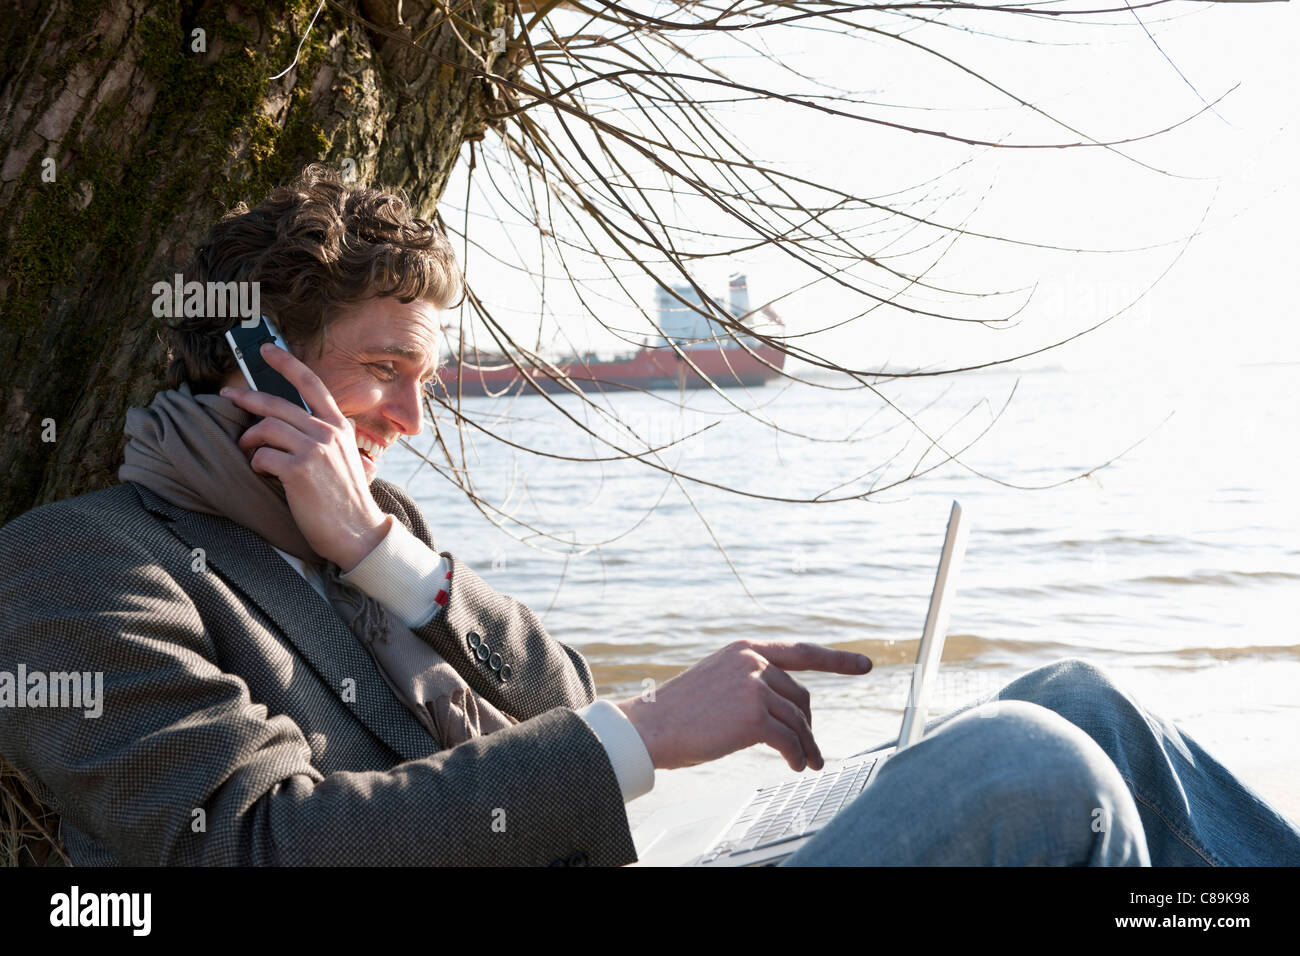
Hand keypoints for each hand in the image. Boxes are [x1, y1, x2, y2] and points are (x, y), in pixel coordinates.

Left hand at [220, 342, 389, 571]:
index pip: (312, 384)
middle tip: (228, 396)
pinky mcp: (299, 469)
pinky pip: (262, 456)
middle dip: (246, 397)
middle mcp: (327, 432)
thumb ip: (327, 440)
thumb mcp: (346, 459)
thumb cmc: (346, 500)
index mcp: (340, 426)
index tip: (267, 350)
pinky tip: (265, 474)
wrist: (357, 531)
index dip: (287, 363)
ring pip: (265, 428)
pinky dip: (258, 464)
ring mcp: (314, 449)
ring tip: (251, 452)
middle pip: (276, 404)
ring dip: (250, 440)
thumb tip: (295, 428)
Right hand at [616, 639, 871, 771]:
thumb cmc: (680, 711)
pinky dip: (798, 756)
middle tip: (811, 748)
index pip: (801, 651)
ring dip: (807, 746)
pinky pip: (790, 740)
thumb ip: (751, 680)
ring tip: (808, 763)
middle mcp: (753, 662)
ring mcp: (754, 687)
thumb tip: (788, 708)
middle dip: (808, 726)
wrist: (650, 727)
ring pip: (798, 721)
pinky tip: (797, 765)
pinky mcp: (753, 716)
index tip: (864, 664)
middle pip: (801, 697)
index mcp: (745, 649)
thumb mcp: (718, 679)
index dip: (837, 659)